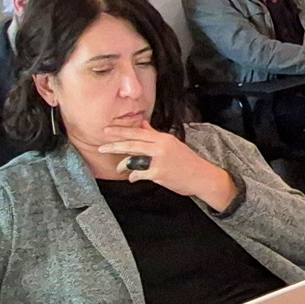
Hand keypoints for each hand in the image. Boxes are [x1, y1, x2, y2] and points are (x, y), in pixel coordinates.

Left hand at [95, 126, 233, 208]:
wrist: (202, 177)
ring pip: (134, 158)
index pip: (138, 132)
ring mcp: (159, 160)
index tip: (108, 130)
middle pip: (132, 143)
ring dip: (122, 164)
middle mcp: (161, 147)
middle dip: (114, 144)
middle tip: (101, 144)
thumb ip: (156, 135)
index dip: (121, 131)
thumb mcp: (173, 144)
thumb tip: (143, 126)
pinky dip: (133, 176)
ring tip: (117, 167)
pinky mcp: (159, 173)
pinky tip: (132, 178)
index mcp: (163, 138)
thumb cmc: (188, 162)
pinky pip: (139, 173)